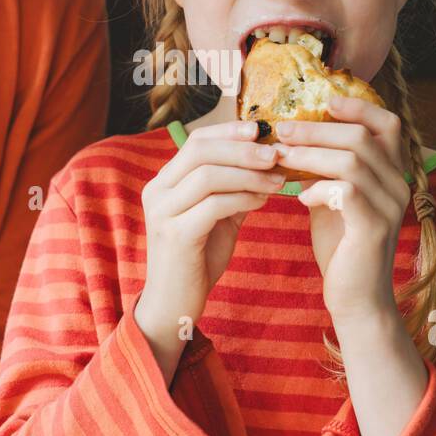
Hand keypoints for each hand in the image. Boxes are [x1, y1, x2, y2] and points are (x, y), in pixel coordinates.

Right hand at [135, 120, 286, 382]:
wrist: (174, 305)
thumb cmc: (196, 260)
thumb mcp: (216, 218)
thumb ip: (233, 190)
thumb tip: (267, 163)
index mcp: (164, 182)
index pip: (196, 140)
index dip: (230, 131)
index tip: (262, 129)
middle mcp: (157, 191)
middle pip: (201, 151)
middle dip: (242, 148)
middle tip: (276, 153)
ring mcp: (163, 212)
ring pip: (208, 175)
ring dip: (249, 174)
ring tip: (277, 179)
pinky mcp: (175, 235)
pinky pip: (215, 205)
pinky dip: (244, 198)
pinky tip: (263, 201)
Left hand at [271, 95, 412, 323]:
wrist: (356, 298)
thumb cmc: (341, 245)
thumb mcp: (333, 197)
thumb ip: (325, 168)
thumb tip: (295, 137)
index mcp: (392, 172)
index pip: (387, 123)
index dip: (358, 107)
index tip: (324, 101)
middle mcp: (399, 184)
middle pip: (362, 136)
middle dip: (317, 128)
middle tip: (282, 130)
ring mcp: (390, 206)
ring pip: (352, 160)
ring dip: (310, 154)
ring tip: (281, 158)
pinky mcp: (375, 227)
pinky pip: (348, 191)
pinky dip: (320, 188)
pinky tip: (301, 199)